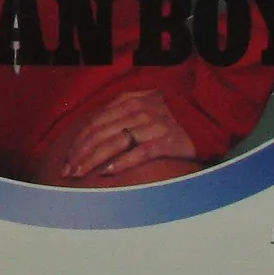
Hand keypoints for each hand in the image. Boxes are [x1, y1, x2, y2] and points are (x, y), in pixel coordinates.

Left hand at [62, 89, 194, 178]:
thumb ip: (122, 111)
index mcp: (130, 100)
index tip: (68, 158)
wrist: (205, 114)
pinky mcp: (167, 141)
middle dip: (81, 154)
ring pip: (115, 143)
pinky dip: (122, 162)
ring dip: (93, 160)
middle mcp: (139, 110)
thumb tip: (95, 129)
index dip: (79, 140)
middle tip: (68, 172)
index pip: (96, 122)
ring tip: (81, 175)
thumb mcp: (145, 101)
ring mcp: (153, 125)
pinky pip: (140, 152)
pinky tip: (108, 172)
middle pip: (101, 133)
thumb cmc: (171, 112)